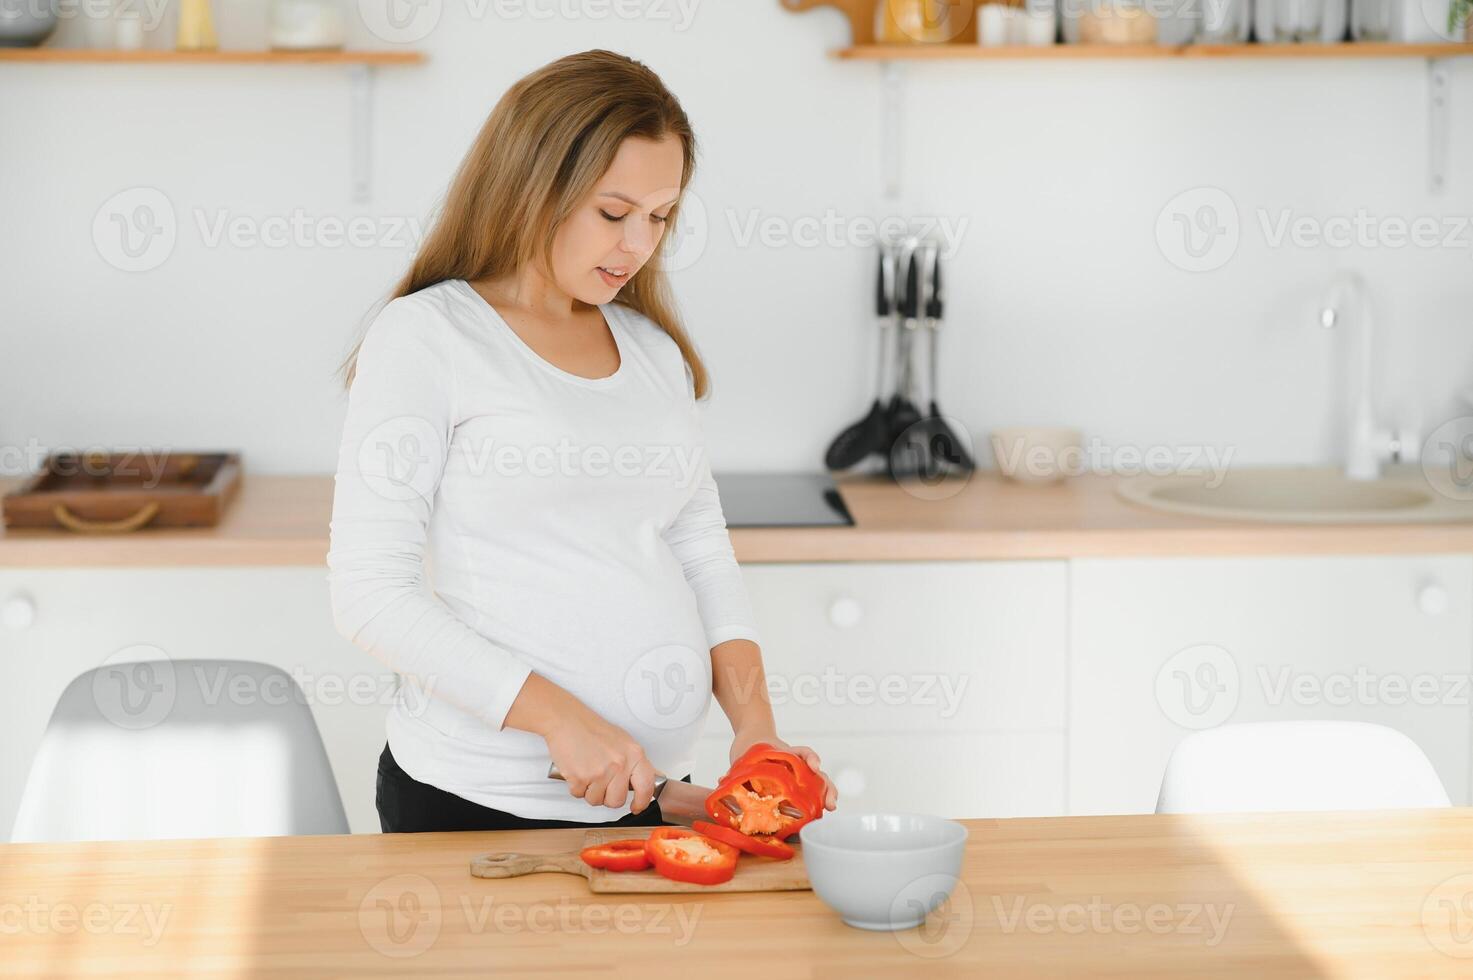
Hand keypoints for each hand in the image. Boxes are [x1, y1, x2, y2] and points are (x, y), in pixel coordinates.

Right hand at [544, 708, 659, 813]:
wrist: (567, 720)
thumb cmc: (592, 729)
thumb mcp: (623, 742)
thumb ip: (635, 762)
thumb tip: (650, 779)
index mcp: (634, 754)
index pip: (646, 786)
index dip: (642, 801)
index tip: (637, 806)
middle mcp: (619, 764)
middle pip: (617, 800)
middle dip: (607, 796)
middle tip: (601, 782)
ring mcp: (600, 772)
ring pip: (596, 800)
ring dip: (590, 791)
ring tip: (588, 771)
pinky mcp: (580, 778)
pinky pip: (579, 795)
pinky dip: (576, 786)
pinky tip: (577, 770)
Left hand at [728, 728, 837, 812]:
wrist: (755, 736)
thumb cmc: (750, 747)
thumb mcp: (742, 755)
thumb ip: (735, 768)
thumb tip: (722, 779)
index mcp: (784, 754)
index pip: (801, 752)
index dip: (810, 758)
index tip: (814, 767)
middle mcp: (795, 763)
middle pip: (815, 772)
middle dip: (825, 787)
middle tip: (830, 803)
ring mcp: (798, 772)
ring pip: (817, 782)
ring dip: (826, 794)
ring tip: (831, 807)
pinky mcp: (796, 782)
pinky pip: (808, 791)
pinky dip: (814, 800)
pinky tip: (821, 810)